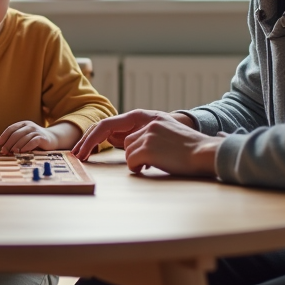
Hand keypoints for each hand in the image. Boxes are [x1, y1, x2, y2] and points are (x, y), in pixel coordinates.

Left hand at [0, 121, 55, 153]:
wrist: (53, 138)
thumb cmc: (35, 139)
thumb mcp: (25, 137)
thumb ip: (16, 140)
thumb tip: (4, 149)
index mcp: (23, 124)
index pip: (11, 128)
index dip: (4, 135)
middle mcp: (29, 126)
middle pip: (16, 134)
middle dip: (9, 143)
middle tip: (4, 151)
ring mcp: (36, 131)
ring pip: (23, 138)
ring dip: (16, 146)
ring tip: (12, 152)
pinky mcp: (42, 137)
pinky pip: (33, 141)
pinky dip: (26, 146)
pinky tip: (22, 151)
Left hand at [72, 109, 190, 157]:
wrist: (206, 153)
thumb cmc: (185, 149)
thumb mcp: (160, 133)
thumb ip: (138, 134)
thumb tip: (115, 140)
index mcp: (145, 116)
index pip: (109, 122)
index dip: (90, 135)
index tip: (79, 148)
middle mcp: (144, 121)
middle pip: (108, 135)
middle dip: (88, 145)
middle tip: (78, 157)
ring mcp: (145, 133)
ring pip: (126, 153)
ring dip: (136, 161)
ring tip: (158, 160)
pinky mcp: (148, 147)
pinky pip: (132, 162)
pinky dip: (140, 168)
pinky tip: (156, 166)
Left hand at [123, 117, 222, 176]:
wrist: (204, 154)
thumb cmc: (194, 150)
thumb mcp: (175, 133)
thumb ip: (161, 134)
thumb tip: (148, 146)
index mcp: (159, 118)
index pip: (134, 123)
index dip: (128, 136)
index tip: (126, 145)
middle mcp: (151, 125)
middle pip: (129, 141)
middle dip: (134, 152)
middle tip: (146, 161)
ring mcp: (148, 137)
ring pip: (128, 151)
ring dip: (135, 160)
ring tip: (147, 166)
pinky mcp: (147, 151)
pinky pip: (131, 161)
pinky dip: (135, 167)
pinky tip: (144, 170)